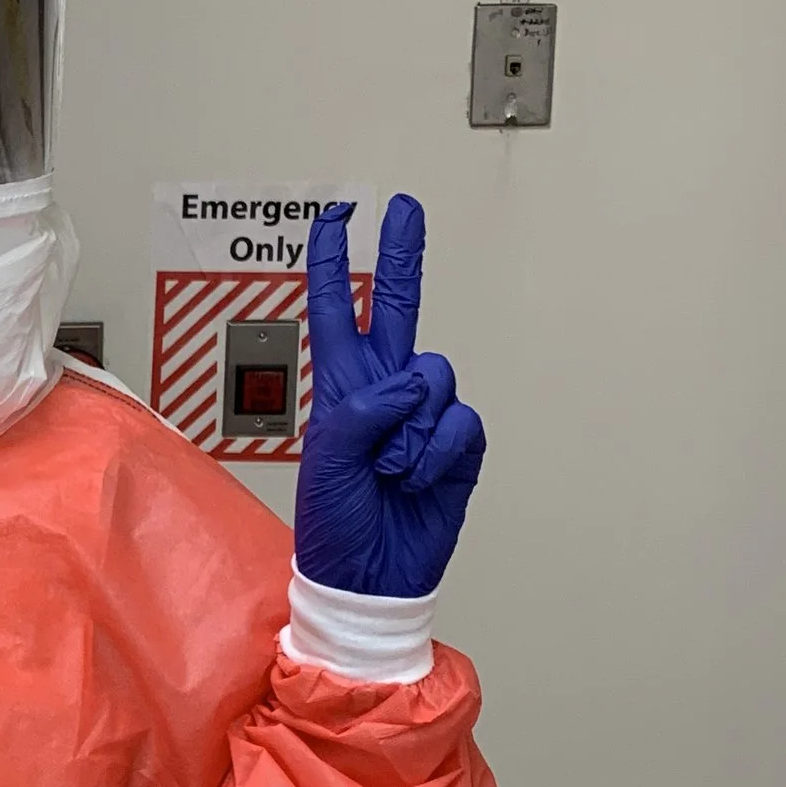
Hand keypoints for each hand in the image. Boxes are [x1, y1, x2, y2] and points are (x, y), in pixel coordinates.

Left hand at [294, 194, 484, 598]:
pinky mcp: (457, 445)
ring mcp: (423, 416)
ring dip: (410, 432)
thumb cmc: (335, 524)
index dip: (332, 263)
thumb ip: (360, 411)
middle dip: (402, 255)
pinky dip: (436, 454)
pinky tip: (415, 480)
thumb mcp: (326, 463)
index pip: (336, 312)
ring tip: (388, 471)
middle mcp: (384, 391)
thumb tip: (409, 384)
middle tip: (404, 209)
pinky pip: (460, 422)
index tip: (333, 219)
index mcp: (341, 387)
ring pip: (435, 377)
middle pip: (400, 308)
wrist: (372, 577)